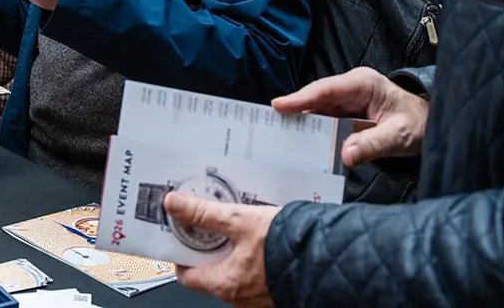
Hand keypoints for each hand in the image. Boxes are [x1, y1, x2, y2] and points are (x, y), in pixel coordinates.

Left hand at [166, 192, 278, 306]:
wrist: (328, 255)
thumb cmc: (286, 245)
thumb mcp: (237, 220)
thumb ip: (202, 213)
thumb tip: (175, 205)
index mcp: (225, 284)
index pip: (186, 275)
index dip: (181, 252)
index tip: (181, 233)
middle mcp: (239, 298)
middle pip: (209, 271)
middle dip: (207, 246)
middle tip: (208, 222)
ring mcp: (258, 297)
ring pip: (232, 271)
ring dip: (230, 249)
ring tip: (234, 225)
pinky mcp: (274, 289)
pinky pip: (252, 273)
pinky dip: (248, 256)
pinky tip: (255, 237)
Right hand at [271, 67, 428, 165]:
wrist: (429, 124)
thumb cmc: (418, 123)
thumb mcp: (399, 136)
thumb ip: (373, 144)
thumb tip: (345, 156)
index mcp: (363, 83)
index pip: (326, 89)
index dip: (301, 97)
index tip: (279, 105)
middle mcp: (351, 87)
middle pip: (317, 98)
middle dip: (296, 110)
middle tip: (273, 124)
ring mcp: (347, 99)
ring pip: (318, 109)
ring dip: (303, 122)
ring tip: (282, 134)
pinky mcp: (346, 111)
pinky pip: (325, 119)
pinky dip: (314, 129)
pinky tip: (303, 140)